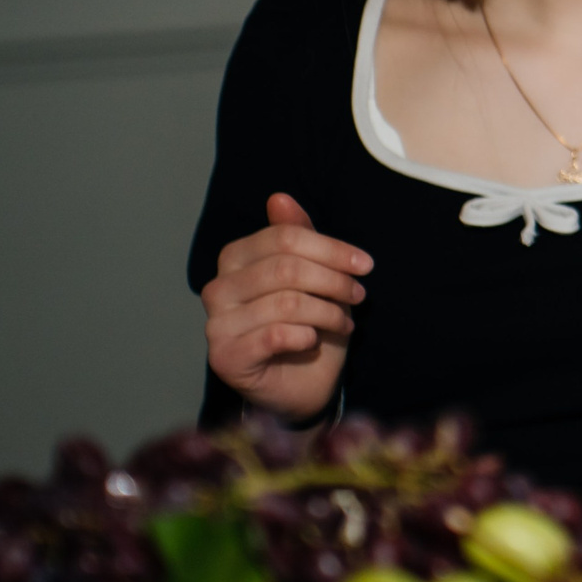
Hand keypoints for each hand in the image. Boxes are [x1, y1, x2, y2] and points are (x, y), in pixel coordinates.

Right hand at [201, 194, 370, 422]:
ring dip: (327, 312)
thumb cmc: (309, 323)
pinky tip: (313, 341)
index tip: (365, 265)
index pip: (284, 238)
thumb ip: (298, 236)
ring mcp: (216, 324)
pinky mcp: (224, 357)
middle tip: (358, 295)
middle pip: (285, 267)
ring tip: (344, 322)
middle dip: (333, 280)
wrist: (304, 384)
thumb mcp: (314, 275)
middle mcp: (217, 288)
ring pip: (285, 302)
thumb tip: (279, 197)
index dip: (331, 249)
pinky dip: (305, 336)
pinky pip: (273, 335)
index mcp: (235, 259)